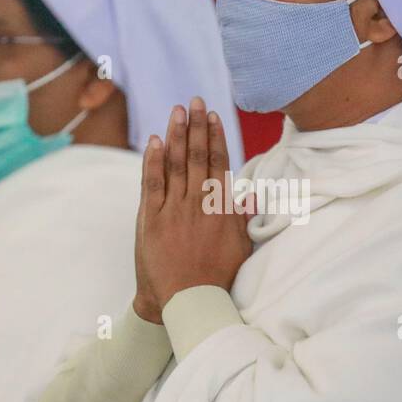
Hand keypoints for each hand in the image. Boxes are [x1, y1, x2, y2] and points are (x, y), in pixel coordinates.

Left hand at [137, 97, 250, 314]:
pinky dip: (153, 160)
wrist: (188, 301)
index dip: (215, 137)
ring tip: (178, 110)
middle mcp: (199, 204)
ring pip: (176, 164)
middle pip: (197, 156)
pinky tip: (155, 140)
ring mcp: (175, 210)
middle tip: (195, 100)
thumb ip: (242, 219)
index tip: (214, 116)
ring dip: (177, 134)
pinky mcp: (152, 220)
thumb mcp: (239, 248)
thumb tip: (250, 196)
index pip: (219, 163)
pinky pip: (152, 183)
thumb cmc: (217, 278)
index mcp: (222, 209)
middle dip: (197, 126)